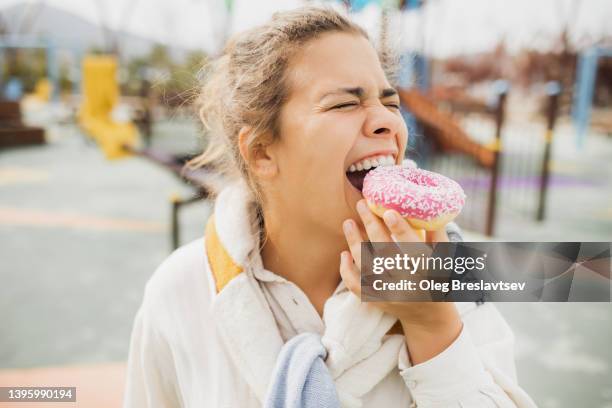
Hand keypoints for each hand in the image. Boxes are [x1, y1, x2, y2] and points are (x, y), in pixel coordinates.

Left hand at [340, 199, 461, 363]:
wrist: (429, 316)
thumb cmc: (437, 278)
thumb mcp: (445, 257)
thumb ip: (436, 233)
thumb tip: (426, 205)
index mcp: (428, 271)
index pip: (413, 248)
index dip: (400, 230)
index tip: (387, 211)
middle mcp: (408, 284)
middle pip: (385, 253)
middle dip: (371, 226)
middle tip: (361, 204)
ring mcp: (390, 294)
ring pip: (367, 267)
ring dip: (355, 243)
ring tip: (348, 223)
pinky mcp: (377, 301)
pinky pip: (356, 286)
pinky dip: (347, 270)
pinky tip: (345, 253)